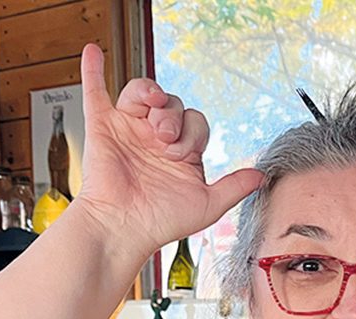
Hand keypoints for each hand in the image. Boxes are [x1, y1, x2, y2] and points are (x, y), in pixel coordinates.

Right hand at [72, 44, 263, 254]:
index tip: (182, 155)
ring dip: (150, 95)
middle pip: (171, 104)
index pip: (194, 122)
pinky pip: (96, 91)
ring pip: (143, 92)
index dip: (193, 133)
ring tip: (152, 113)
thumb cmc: (160, 221)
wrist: (123, 228)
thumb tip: (262, 175)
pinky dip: (93, 71)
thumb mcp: (207, 204)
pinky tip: (93, 52)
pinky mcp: (101, 127)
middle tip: (166, 140)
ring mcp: (127, 129)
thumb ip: (234, 187)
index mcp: (178, 151)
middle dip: (173, 117)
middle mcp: (153, 137)